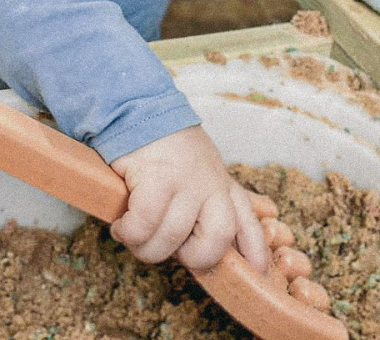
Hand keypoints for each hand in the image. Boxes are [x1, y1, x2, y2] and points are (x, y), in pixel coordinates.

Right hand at [109, 126, 269, 272]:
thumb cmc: (164, 140)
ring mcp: (185, 181)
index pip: (247, 222)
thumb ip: (208, 194)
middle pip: (214, 242)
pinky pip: (144, 224)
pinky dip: (129, 232)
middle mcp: (210, 184)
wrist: (137, 106)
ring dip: (146, 248)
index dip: (254, 252)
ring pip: (172, 238)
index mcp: (222, 182)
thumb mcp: (199, 164)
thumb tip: (208, 232)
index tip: (257, 272)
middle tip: (167, 248)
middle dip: (190, 257)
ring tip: (132, 238)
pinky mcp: (157, 178)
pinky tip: (121, 227)